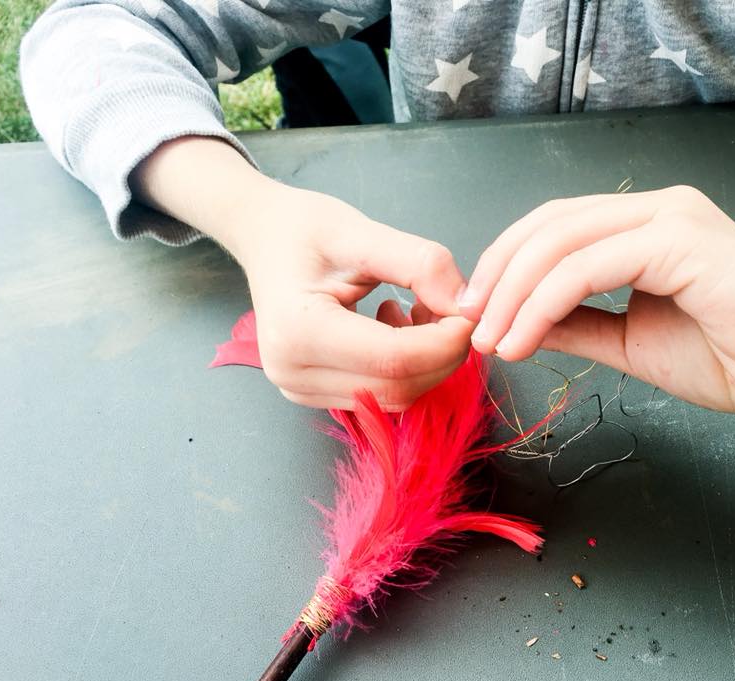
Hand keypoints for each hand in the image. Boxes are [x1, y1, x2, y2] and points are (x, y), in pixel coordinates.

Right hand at [230, 188, 472, 409]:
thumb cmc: (304, 229)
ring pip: (394, 397)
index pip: (395, 359)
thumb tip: (466, 304)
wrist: (263, 239)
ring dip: (426, 362)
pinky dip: (405, 368)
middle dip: (442, 354)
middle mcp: (293, 371)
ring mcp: (299, 389)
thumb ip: (420, 264)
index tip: (470, 311)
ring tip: (418, 311)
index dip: (445, 342)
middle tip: (452, 309)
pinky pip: (379, 395)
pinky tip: (396, 327)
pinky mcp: (312, 394)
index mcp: (299, 330)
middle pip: (399, 387)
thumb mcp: (363, 231)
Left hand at [459, 186, 734, 417]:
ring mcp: (669, 217)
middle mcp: (656, 209)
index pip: (556, 227)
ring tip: (490, 340)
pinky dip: (545, 302)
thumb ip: (576, 325)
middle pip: (549, 224)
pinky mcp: (680, 239)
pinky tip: (523, 339)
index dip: (506, 266)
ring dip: (512, 293)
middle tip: (469, 325)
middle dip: (497, 276)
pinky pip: (589, 265)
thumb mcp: (630, 341)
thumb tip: (519, 323)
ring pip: (561, 240)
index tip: (477, 314)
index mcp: (645, 227)